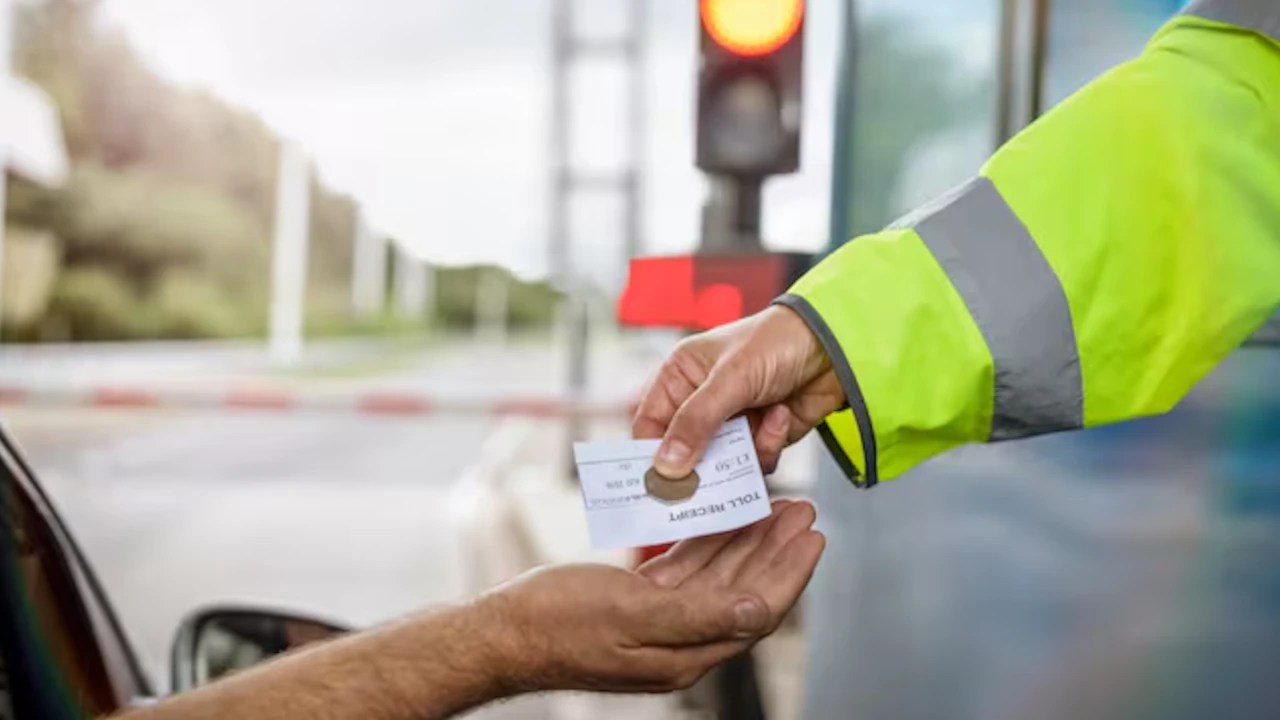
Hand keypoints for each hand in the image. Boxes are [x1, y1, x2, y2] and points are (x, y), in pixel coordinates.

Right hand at [476, 500, 823, 693]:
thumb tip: (759, 611)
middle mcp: (680, 642)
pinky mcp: (639, 605)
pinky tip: (719, 519)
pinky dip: (707, 544)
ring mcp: (660, 623)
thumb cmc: (557, 623)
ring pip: (719, 578)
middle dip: (776, 550)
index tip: (812, 536)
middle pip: (745, 591)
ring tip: (774, 507)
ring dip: (747, 542)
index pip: (756, 610)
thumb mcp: (629, 614)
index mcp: (685, 653)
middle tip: (801, 511)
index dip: (789, 572)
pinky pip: (686, 571)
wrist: (503, 632)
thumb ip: (698, 615)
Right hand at [633, 306, 842, 476]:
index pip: (651, 426)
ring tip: (761, 428)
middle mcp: (702, 401)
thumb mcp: (730, 379)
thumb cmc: (775, 343)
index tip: (660, 486)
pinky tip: (781, 416)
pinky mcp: (762, 436)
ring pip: (722, 463)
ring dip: (743, 454)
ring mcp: (732, 421)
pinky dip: (768, 445)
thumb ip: (695, 422)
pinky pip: (754, 462)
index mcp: (681, 377)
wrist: (835, 345)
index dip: (652, 456)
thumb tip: (665, 466)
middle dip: (701, 466)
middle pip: (685, 452)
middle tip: (710, 485)